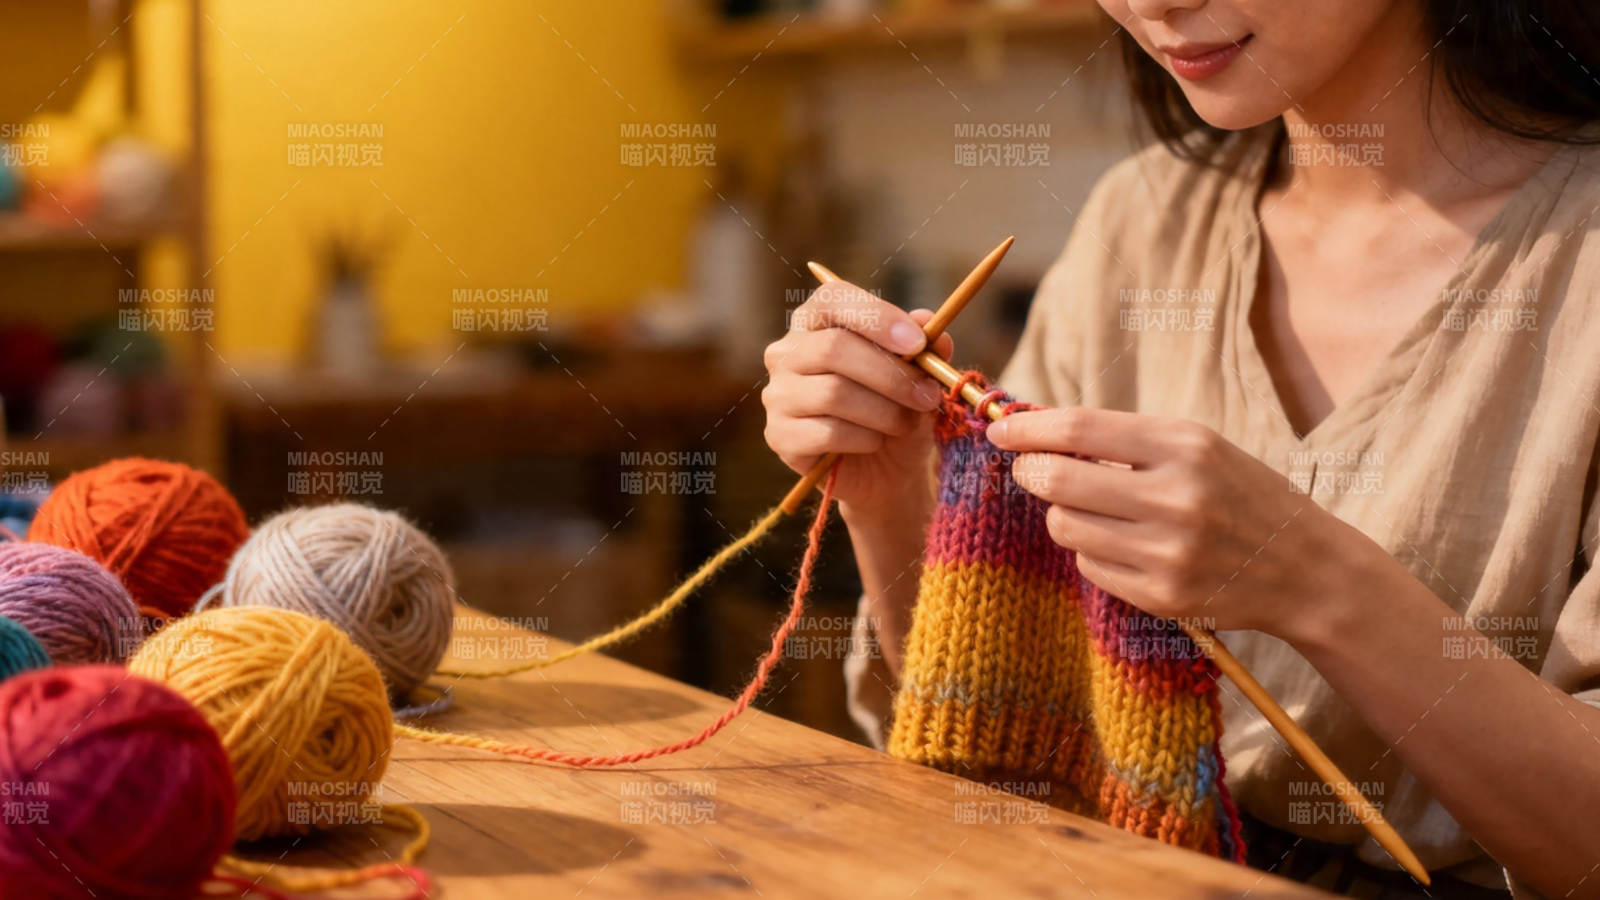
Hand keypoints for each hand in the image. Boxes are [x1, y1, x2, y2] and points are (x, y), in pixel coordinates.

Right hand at [761, 280, 951, 514]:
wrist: (883, 470)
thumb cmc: (896, 409)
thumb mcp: (919, 376)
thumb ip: (924, 346)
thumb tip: (927, 319)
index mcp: (816, 321)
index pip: (833, 299)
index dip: (877, 317)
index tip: (918, 343)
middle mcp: (787, 352)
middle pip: (833, 348)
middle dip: (890, 375)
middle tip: (928, 396)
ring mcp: (778, 394)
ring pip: (833, 394)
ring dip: (884, 411)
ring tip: (906, 423)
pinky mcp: (779, 435)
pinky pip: (828, 433)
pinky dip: (864, 439)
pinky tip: (876, 442)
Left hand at [988, 407, 1362, 640]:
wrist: (1303, 567)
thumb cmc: (1239, 493)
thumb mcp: (1196, 447)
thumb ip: (1123, 439)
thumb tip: (1038, 430)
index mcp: (1184, 446)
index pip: (1078, 430)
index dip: (1027, 430)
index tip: (999, 431)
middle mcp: (1176, 498)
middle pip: (1057, 480)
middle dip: (1030, 472)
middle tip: (1029, 469)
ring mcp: (1168, 552)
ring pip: (1065, 527)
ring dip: (1062, 514)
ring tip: (1094, 509)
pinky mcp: (1161, 596)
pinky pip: (1089, 566)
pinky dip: (1091, 550)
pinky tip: (1124, 544)